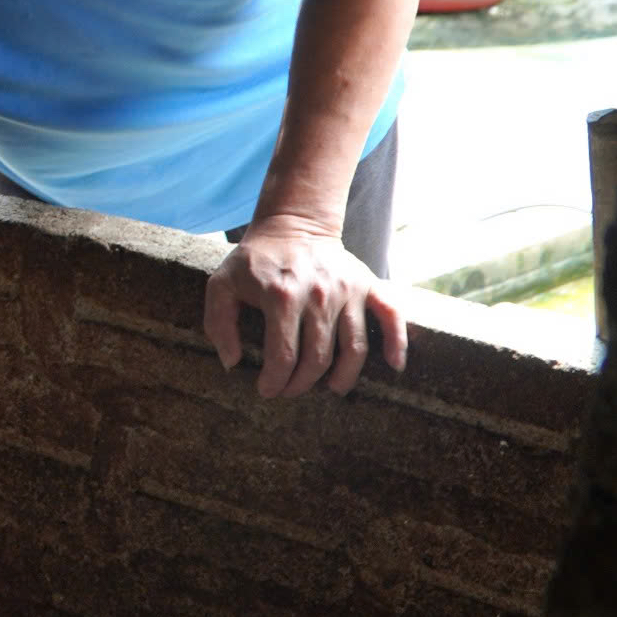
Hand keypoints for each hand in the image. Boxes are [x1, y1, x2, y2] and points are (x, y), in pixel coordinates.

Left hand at [205, 219, 406, 397]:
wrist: (292, 225)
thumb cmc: (254, 261)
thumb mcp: (221, 285)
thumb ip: (219, 324)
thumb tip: (232, 363)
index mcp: (281, 296)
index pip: (283, 355)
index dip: (275, 381)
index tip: (267, 390)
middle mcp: (318, 294)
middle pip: (318, 358)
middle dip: (302, 383)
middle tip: (291, 391)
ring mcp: (347, 290)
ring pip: (354, 348)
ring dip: (343, 376)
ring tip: (330, 388)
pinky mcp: (368, 284)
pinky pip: (390, 316)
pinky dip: (397, 342)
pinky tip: (393, 365)